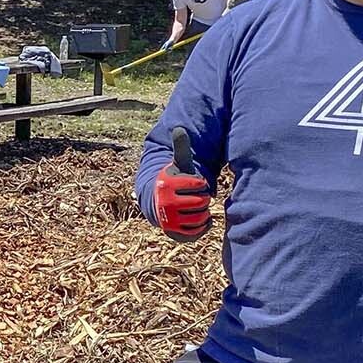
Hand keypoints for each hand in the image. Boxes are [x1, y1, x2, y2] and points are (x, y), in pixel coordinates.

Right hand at [152, 126, 211, 240]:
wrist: (160, 204)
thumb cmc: (174, 181)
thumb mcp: (178, 164)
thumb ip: (181, 147)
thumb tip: (180, 127)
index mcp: (167, 185)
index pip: (199, 184)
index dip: (200, 183)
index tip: (193, 182)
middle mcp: (166, 204)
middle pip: (201, 201)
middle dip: (202, 198)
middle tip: (193, 196)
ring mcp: (170, 221)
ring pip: (201, 216)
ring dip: (202, 211)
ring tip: (194, 206)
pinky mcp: (176, 235)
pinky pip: (199, 230)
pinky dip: (203, 224)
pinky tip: (198, 217)